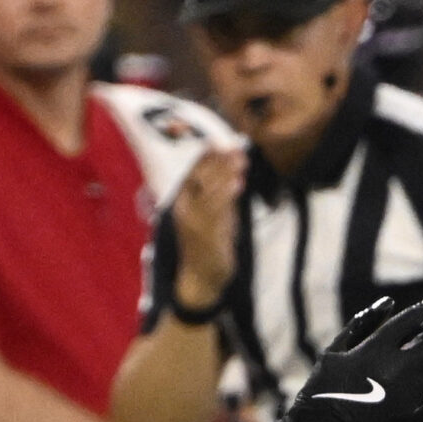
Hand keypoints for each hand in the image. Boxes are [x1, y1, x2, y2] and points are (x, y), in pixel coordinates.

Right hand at [170, 147, 245, 314]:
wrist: (201, 278)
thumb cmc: (207, 247)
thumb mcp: (215, 218)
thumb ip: (222, 199)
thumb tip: (234, 177)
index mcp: (183, 204)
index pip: (193, 174)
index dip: (206, 158)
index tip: (219, 143)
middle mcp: (186, 210)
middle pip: (201, 178)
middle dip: (218, 160)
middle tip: (233, 144)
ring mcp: (196, 222)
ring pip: (211, 191)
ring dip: (225, 172)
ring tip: (238, 157)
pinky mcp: (208, 234)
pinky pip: (219, 211)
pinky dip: (228, 195)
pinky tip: (238, 183)